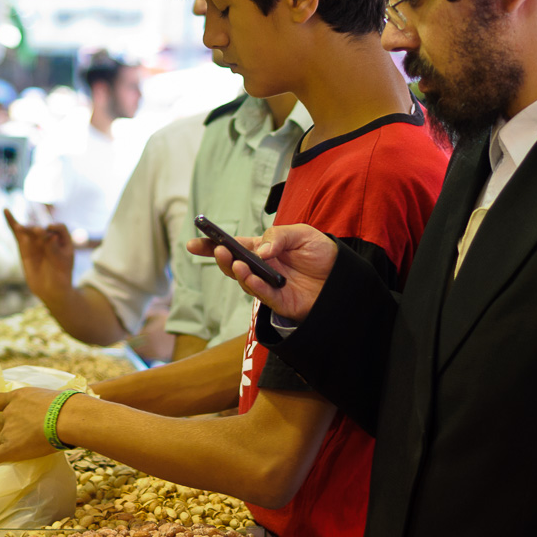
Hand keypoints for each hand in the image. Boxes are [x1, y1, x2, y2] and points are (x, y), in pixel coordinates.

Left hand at [0, 386, 65, 472]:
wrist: (66, 418)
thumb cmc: (66, 405)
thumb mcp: (50, 397)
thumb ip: (42, 404)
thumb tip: (51, 411)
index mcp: (18, 397)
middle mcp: (9, 413)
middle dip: (2, 429)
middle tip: (12, 435)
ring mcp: (8, 431)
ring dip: (1, 444)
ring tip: (7, 451)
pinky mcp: (9, 449)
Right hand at [5, 209, 74, 302]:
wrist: (50, 289)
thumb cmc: (61, 276)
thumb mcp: (62, 263)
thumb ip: (55, 249)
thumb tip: (51, 236)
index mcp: (63, 239)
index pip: (60, 228)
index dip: (56, 228)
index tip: (51, 232)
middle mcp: (49, 237)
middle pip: (43, 229)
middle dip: (39, 230)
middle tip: (38, 232)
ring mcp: (36, 241)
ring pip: (30, 230)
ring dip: (26, 227)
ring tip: (21, 228)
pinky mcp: (24, 246)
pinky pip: (17, 232)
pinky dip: (11, 222)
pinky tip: (6, 210)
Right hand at [186, 223, 336, 321]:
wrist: (343, 276)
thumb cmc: (321, 253)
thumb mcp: (303, 234)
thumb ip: (279, 237)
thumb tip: (260, 250)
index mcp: (264, 248)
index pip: (234, 245)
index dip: (212, 244)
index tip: (193, 243)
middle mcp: (262, 268)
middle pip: (233, 264)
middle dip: (219, 258)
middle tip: (217, 250)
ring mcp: (269, 286)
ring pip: (245, 281)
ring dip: (237, 271)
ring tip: (235, 260)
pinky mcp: (280, 302)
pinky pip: (263, 295)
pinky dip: (255, 286)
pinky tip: (251, 276)